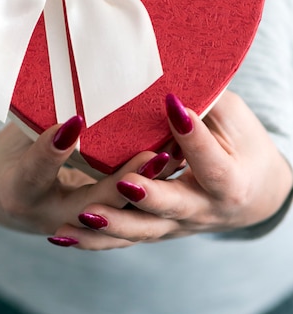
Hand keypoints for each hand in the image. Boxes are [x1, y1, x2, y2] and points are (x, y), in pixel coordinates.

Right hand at [0, 115, 165, 236]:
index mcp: (18, 192)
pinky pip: (129, 214)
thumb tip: (70, 79)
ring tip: (175, 159)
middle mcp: (49, 215)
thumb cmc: (12, 153)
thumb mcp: (15, 135)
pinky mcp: (99, 226)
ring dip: (149, 189)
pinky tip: (176, 167)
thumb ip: (39, 119)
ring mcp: (76, 226)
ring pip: (118, 217)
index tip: (74, 121)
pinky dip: (152, 192)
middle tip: (154, 155)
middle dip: (123, 182)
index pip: (35, 172)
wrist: (9, 194)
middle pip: (89, 207)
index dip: (52, 150)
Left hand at [52, 91, 292, 249]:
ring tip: (84, 214)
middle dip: (149, 196)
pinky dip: (93, 240)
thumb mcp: (235, 120)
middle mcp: (203, 211)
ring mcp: (177, 226)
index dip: (194, 138)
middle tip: (125, 183)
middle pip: (175, 207)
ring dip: (112, 225)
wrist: (253, 195)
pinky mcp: (156, 229)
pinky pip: (123, 240)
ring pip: (142, 231)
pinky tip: (61, 236)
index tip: (173, 107)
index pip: (212, 162)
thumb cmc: (244, 147)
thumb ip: (208, 101)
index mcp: (230, 183)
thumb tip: (174, 73)